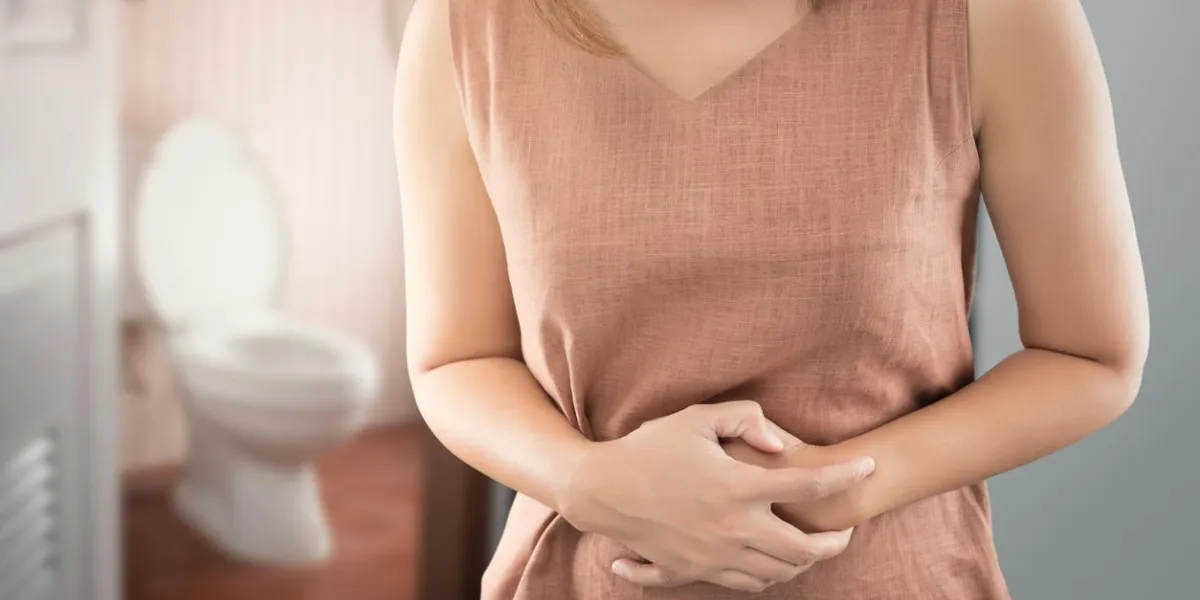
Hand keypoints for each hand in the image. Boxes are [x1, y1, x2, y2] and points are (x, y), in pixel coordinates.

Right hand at [561, 401, 875, 592]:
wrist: (600, 490)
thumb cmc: (647, 447)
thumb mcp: (694, 419)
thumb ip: (744, 420)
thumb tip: (781, 446)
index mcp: (736, 486)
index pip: (808, 485)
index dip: (846, 477)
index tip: (868, 469)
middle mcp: (731, 527)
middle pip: (803, 548)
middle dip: (835, 542)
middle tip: (846, 531)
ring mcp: (713, 555)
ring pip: (777, 573)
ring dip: (803, 563)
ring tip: (813, 547)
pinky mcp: (694, 571)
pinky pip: (743, 585)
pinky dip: (767, 578)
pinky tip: (773, 564)